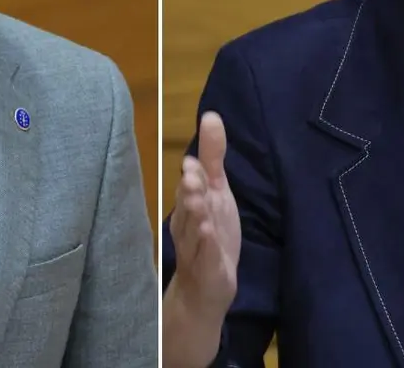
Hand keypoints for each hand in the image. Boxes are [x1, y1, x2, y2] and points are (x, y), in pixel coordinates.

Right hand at [168, 111, 240, 318]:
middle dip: (190, 189)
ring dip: (195, 213)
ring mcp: (195, 246)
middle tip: (192, 175)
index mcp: (190, 203)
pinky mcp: (205, 268)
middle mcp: (188, 222)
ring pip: (193, 227)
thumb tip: (211, 115)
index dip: (194, 172)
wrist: (205, 289)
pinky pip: (204, 253)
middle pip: (187, 203)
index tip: (195, 160)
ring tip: (198, 199)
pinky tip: (208, 230)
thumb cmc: (210, 234)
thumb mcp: (216, 192)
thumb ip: (213, 156)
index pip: (190, 183)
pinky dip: (206, 242)